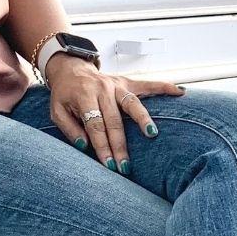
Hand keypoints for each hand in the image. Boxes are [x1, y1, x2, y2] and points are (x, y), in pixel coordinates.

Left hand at [44, 53, 185, 172]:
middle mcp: (102, 89)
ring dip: (142, 119)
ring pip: (132, 103)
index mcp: (84, 96)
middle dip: (120, 145)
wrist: (71, 69)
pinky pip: (148, 85)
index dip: (102, 146)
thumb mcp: (56, 111)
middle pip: (114, 121)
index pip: (95, 125)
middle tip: (125, 166)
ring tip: (152, 133)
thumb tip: (84, 145)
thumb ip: (69, 128)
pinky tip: (180, 92)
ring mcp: (116, 85)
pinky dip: (164, 87)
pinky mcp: (127, 83)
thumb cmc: (64, 95)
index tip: (109, 165)